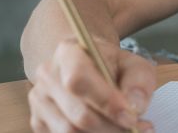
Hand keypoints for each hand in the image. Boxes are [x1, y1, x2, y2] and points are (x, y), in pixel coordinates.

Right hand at [28, 37, 157, 132]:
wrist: (88, 66)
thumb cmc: (111, 65)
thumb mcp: (133, 63)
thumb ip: (138, 81)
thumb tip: (134, 107)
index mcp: (68, 53)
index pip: (79, 80)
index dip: (106, 102)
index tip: (131, 117)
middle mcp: (47, 76)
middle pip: (77, 115)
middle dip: (111, 128)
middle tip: (137, 129)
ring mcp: (39, 101)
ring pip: (69, 132)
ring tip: (126, 130)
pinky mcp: (38, 122)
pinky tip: (107, 131)